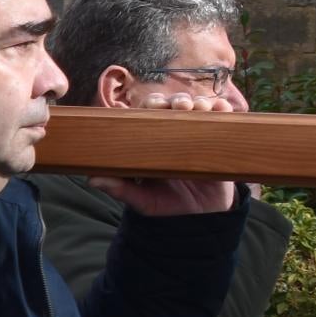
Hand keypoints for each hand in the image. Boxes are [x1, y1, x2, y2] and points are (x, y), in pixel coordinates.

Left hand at [93, 81, 237, 217]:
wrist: (206, 216)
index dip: (151, 104)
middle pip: (174, 104)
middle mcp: (175, 132)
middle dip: (177, 100)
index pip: (148, 113)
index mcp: (153, 141)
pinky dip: (223, 107)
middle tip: (180, 106)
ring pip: (198, 106)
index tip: (154, 105)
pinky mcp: (220, 137)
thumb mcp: (144, 200)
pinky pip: (223, 116)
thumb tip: (92, 180)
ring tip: (200, 109)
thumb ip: (121, 190)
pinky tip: (221, 109)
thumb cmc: (170, 205)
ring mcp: (198, 132)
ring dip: (199, 101)